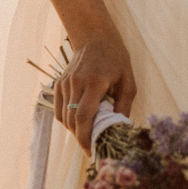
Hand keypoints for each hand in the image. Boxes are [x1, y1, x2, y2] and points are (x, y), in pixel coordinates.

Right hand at [55, 23, 136, 150]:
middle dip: (81, 138)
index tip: (92, 152)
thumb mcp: (128, 82)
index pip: (83, 117)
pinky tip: (79, 124)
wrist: (95, 36)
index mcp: (94, 82)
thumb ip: (123, 107)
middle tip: (92, 149)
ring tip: (88, 137)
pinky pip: (59, 109)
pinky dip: (67, 121)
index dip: (86, 138)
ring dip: (74, 131)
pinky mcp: (59, 84)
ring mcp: (64, 83)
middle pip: (72, 120)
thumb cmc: (116, 59)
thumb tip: (120, 130)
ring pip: (64, 117)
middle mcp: (76, 83)